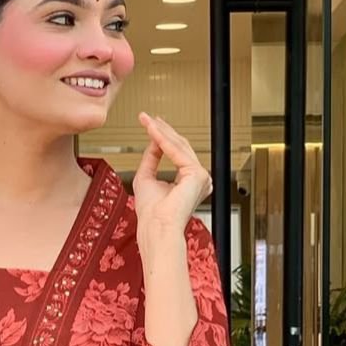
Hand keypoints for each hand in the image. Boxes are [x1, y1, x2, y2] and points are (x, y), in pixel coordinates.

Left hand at [133, 113, 212, 255]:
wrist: (156, 228)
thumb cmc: (151, 214)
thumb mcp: (146, 177)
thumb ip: (151, 158)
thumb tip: (153, 140)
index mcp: (187, 182)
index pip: (176, 154)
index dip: (162, 138)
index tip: (150, 126)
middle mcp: (197, 179)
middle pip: (180, 147)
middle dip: (162, 130)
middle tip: (148, 118)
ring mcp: (200, 176)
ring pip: (179, 146)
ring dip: (161, 132)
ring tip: (148, 121)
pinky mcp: (197, 174)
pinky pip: (177, 152)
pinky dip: (163, 140)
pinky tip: (153, 131)